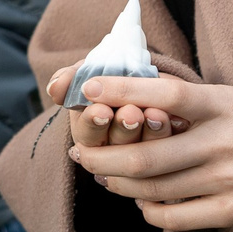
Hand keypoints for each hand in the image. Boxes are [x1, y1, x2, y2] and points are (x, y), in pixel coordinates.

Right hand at [46, 63, 188, 150]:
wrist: (151, 82)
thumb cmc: (114, 78)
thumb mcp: (91, 73)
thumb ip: (71, 77)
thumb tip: (55, 86)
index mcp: (90, 131)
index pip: (87, 134)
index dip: (93, 123)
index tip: (102, 110)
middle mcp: (113, 149)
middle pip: (115, 149)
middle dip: (123, 129)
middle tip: (133, 113)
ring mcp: (142, 155)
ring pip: (144, 155)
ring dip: (150, 133)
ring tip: (157, 114)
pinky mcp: (168, 157)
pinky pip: (170, 152)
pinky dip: (172, 133)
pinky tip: (177, 118)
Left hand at [67, 74, 232, 230]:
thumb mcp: (230, 97)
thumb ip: (185, 96)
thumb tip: (127, 85)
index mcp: (226, 104)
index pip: (167, 95)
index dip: (125, 91)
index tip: (89, 88)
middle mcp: (227, 142)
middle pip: (147, 155)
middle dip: (102, 156)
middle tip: (80, 152)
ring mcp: (230, 180)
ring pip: (153, 188)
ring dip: (118, 182)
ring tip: (103, 173)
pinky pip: (173, 217)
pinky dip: (148, 208)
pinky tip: (140, 197)